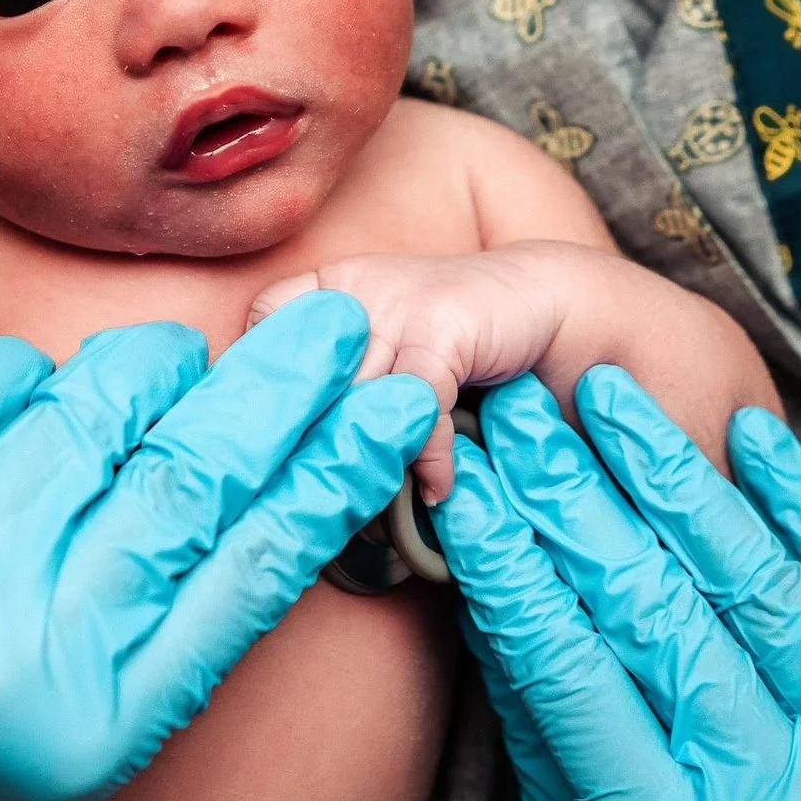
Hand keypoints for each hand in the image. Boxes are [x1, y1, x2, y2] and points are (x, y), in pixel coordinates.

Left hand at [0, 292, 437, 800]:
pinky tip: (23, 386)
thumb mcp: (79, 715)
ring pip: (84, 419)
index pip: (252, 576)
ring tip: (160, 361)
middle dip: (274, 392)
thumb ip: (171, 613)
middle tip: (334, 324)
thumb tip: (283, 482)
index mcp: (105, 720)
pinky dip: (11, 374)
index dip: (334, 479)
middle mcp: (32, 664)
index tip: (398, 405)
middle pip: (188, 487)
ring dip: (135, 372)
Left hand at [254, 245, 569, 495]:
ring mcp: (395, 304)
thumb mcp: (383, 348)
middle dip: (311, 443)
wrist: (543, 300)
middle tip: (312, 501)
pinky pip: (417, 404)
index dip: (257, 382)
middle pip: (306, 378)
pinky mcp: (440, 326)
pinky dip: (429, 457)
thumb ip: (343, 386)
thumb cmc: (457, 341)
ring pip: (355, 396)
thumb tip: (294, 462)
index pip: (265, 327)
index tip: (262, 439)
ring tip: (373, 511)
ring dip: (366, 460)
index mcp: (329, 289)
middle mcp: (353, 291)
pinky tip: (437, 490)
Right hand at [436, 367, 800, 800]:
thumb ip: (550, 728)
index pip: (574, 681)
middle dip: (577, 501)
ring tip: (608, 396)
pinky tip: (742, 435)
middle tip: (520, 417)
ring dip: (674, 477)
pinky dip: (798, 508)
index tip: (459, 486)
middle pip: (662, 619)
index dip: (510, 570)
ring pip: (761, 588)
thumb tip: (491, 576)